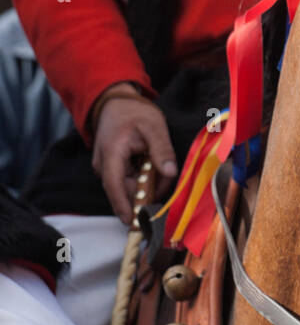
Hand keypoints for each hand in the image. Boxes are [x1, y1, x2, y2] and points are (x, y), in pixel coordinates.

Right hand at [91, 89, 177, 224]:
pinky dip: (142, 177)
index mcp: (112, 154)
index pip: (114, 185)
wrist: (116, 102)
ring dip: (147, 182)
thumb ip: (161, 149)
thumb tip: (170, 173)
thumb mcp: (153, 126)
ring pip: (128, 185)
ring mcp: (106, 167)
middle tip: (165, 178)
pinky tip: (151, 165)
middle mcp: (104, 164)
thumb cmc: (134, 112)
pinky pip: (128, 180)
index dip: (123, 205)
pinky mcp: (111, 168)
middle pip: (124, 189)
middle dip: (146, 191)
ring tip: (159, 166)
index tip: (132, 222)